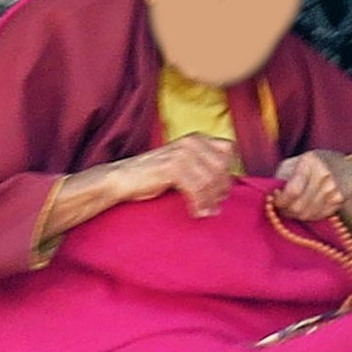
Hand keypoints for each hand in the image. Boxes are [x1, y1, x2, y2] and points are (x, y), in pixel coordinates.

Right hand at [121, 133, 240, 217]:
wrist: (122, 178)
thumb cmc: (154, 175)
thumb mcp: (183, 165)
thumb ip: (203, 168)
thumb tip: (226, 189)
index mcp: (197, 138)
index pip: (229, 150)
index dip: (229, 171)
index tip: (223, 191)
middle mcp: (192, 141)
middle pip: (221, 166)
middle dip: (221, 189)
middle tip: (215, 206)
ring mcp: (182, 153)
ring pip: (210, 179)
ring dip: (210, 200)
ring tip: (205, 212)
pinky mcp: (172, 167)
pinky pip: (196, 188)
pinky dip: (199, 203)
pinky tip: (195, 212)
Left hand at [269, 150, 351, 224]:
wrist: (342, 164)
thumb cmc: (310, 164)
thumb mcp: (293, 162)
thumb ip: (280, 178)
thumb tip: (272, 196)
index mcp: (309, 162)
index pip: (293, 191)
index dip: (281, 201)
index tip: (275, 201)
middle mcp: (324, 174)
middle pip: (299, 206)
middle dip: (287, 211)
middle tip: (283, 208)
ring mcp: (334, 188)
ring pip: (308, 214)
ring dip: (297, 215)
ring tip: (295, 207)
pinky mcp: (340, 199)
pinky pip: (319, 216)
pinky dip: (310, 216)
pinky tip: (308, 207)